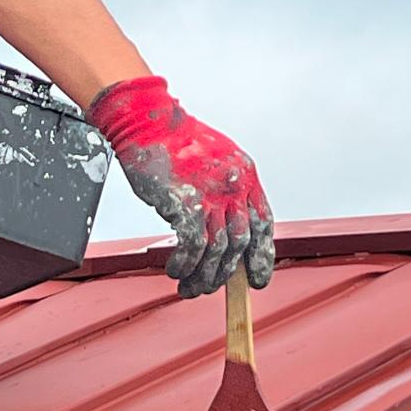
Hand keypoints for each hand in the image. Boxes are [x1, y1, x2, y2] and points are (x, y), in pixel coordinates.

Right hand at [88, 76, 274, 297]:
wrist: (148, 123)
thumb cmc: (175, 141)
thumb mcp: (216, 160)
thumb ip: (226, 190)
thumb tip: (225, 227)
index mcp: (245, 174)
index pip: (263, 222)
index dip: (262, 255)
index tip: (258, 278)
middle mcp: (234, 185)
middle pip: (240, 242)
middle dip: (227, 274)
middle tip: (211, 288)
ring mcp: (212, 194)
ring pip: (217, 251)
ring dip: (204, 276)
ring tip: (190, 287)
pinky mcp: (187, 203)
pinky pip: (193, 246)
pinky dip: (185, 265)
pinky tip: (176, 270)